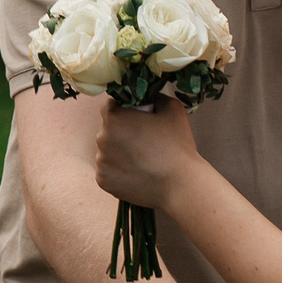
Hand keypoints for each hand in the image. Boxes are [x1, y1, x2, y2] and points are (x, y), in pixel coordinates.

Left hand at [92, 94, 204, 209]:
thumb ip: (154, 97)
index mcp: (114, 118)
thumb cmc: (178, 146)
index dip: (124, 111)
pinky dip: (119, 171)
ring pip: (107, 151)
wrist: (181, 185)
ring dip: (119, 153)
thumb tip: (147, 97)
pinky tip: (137, 173)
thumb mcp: (172, 108)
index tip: (137, 120)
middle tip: (143, 142)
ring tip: (142, 161)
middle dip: (121, 132)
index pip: (110, 107)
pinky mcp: (103, 180)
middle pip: (107, 130)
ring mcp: (100, 161)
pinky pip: (108, 170)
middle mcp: (101, 138)